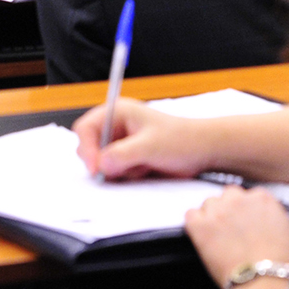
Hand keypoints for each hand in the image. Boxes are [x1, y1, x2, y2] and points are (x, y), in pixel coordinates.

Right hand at [72, 99, 208, 180]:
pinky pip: (114, 173)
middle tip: (123, 170)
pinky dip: (125, 176)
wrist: (203, 151)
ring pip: (101, 164)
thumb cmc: (182, 139)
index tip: (96, 168)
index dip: (87, 148)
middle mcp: (116, 127)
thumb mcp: (151, 146)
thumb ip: (123, 154)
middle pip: (89, 147)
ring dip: (118, 171)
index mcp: (118, 112)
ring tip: (142, 166)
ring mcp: (121, 144)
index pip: (86, 128)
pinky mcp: (127, 159)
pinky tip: (144, 170)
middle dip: (103, 162)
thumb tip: (101, 164)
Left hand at [186, 187, 288, 288]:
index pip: (249, 195)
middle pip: (228, 195)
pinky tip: (202, 235)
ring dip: (212, 216)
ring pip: (209, 204)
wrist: (261, 282)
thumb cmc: (279, 265)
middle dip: (229, 210)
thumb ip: (276, 219)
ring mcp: (218, 211)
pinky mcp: (200, 225)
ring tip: (218, 237)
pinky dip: (194, 224)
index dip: (247, 210)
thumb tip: (271, 221)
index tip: (246, 221)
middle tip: (232, 230)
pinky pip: (190, 215)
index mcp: (262, 198)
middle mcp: (238, 199)